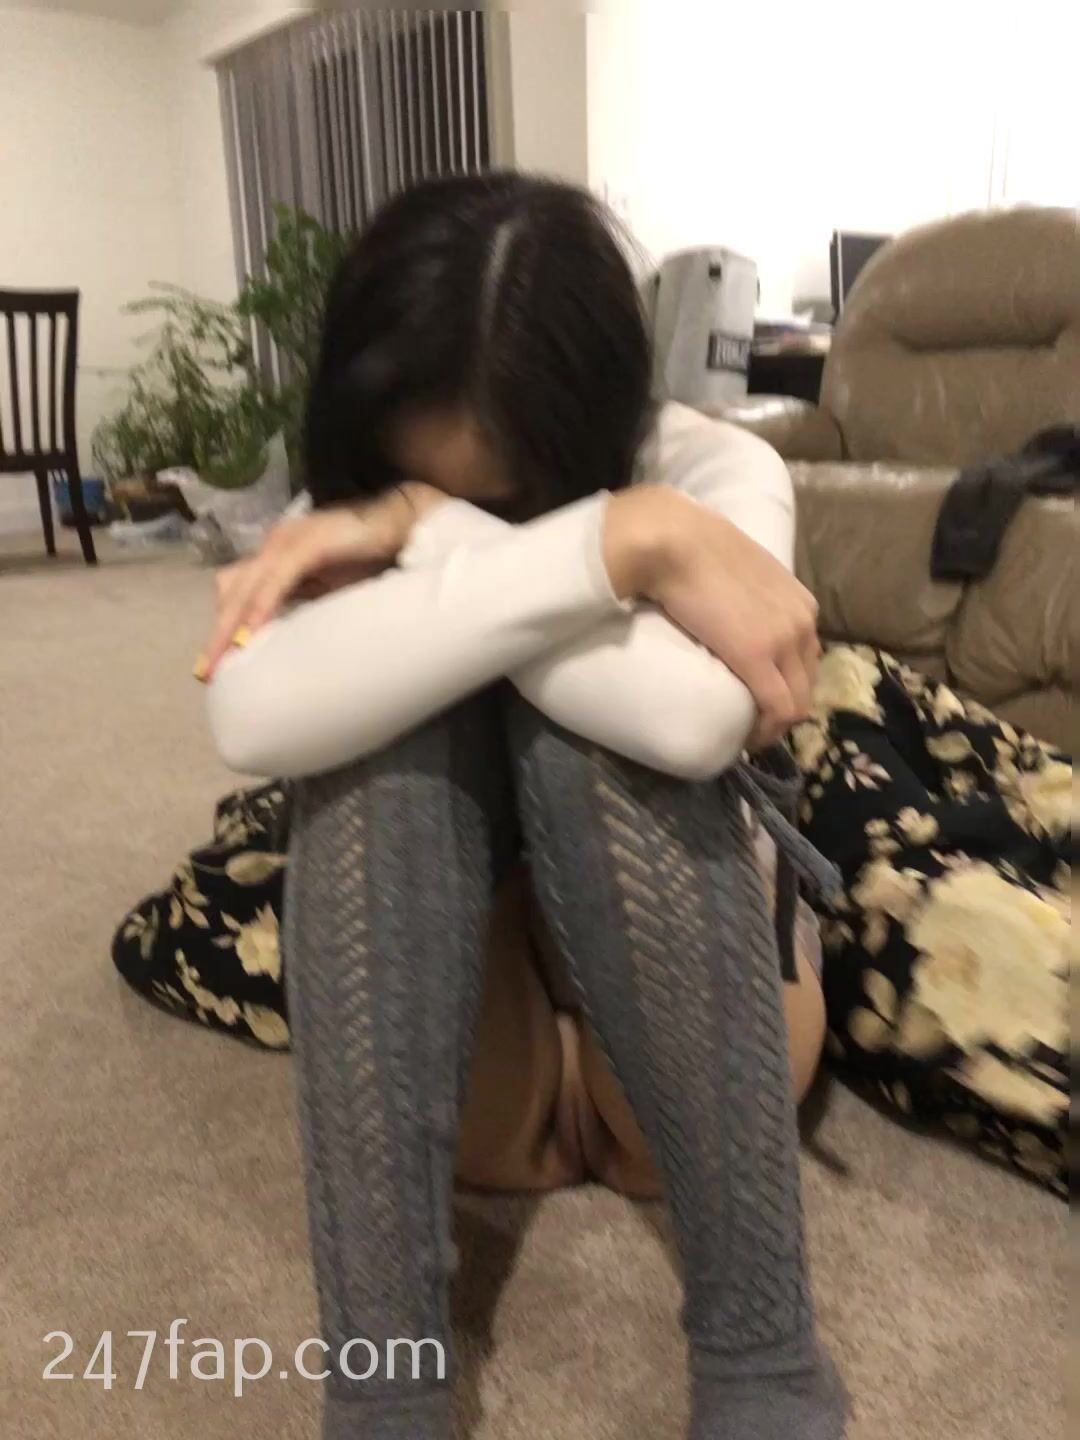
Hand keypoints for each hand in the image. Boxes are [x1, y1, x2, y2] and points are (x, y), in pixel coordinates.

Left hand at [196, 482, 445, 679]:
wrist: (400, 524)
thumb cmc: (368, 558)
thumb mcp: (327, 587)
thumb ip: (303, 602)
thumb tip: (284, 635)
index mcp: (276, 555)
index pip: (237, 590)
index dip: (223, 624)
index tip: (214, 663)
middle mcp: (274, 544)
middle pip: (232, 591)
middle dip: (218, 633)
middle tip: (206, 672)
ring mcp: (287, 542)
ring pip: (246, 587)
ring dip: (230, 626)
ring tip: (222, 660)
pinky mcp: (306, 545)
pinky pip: (275, 581)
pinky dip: (260, 609)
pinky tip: (250, 635)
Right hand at [604, 487, 819, 749]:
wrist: (673, 541)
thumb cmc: (692, 546)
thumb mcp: (738, 573)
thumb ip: (747, 596)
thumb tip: (728, 613)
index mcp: (800, 602)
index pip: (807, 658)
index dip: (786, 685)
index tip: (758, 699)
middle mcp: (803, 622)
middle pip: (807, 684)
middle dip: (783, 711)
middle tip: (751, 723)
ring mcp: (784, 640)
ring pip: (797, 703)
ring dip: (774, 724)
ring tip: (746, 733)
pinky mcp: (758, 658)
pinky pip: (777, 709)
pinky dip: (765, 730)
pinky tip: (745, 738)